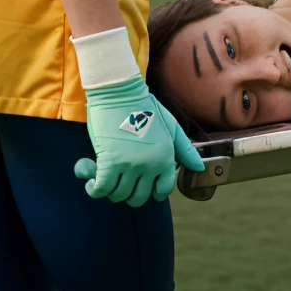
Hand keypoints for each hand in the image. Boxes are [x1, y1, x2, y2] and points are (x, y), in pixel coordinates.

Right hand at [75, 76, 204, 206]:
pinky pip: (100, 189)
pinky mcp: (110, 162)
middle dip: (129, 194)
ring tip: (106, 177)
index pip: (163, 190)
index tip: (141, 186)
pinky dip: (93, 189)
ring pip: (118, 196)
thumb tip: (199, 168)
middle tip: (121, 181)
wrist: (121, 92)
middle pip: (138, 198)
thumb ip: (184, 150)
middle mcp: (151, 165)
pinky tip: (91, 180)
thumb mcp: (170, 127)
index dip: (151, 191)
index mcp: (167, 157)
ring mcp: (130, 165)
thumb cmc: (145, 109)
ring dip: (110, 191)